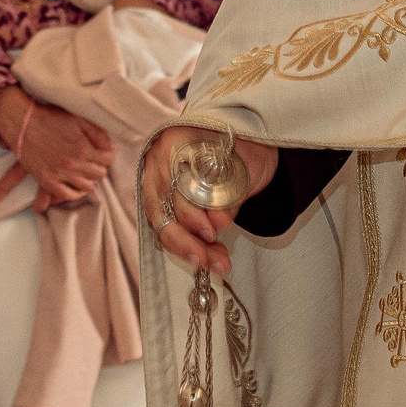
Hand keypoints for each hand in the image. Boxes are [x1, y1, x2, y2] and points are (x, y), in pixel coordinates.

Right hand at [0, 91, 112, 208]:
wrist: (21, 122)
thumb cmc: (50, 117)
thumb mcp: (78, 118)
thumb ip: (97, 133)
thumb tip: (111, 147)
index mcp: (83, 147)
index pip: (108, 160)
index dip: (106, 157)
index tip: (101, 154)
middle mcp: (74, 163)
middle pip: (99, 174)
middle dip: (98, 168)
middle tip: (92, 163)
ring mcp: (60, 173)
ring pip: (86, 187)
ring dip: (88, 180)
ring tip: (83, 173)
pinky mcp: (46, 181)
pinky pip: (67, 195)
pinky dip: (74, 193)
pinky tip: (74, 187)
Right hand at [140, 125, 279, 275]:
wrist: (248, 150)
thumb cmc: (246, 150)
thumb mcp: (243, 168)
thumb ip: (228, 195)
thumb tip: (219, 222)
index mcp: (175, 143)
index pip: (173, 184)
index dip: (190, 213)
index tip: (211, 233)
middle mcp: (158, 163)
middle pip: (162, 209)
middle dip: (187, 240)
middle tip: (211, 258)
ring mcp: (156, 184)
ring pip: (162, 224)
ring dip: (188, 248)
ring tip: (217, 262)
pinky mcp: (163, 203)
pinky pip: (168, 229)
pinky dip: (187, 245)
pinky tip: (209, 256)